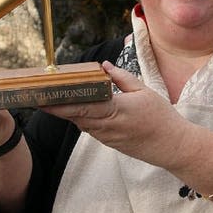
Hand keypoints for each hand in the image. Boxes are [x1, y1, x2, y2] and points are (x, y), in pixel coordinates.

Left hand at [41, 61, 190, 168]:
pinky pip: (90, 129)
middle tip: (39, 97)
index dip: (60, 103)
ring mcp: (108, 137)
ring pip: (81, 124)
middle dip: (56, 108)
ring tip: (53, 100)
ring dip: (68, 113)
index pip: (82, 106)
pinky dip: (81, 119)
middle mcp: (108, 126)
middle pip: (75, 116)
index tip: (44, 96)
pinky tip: (77, 109)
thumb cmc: (161, 117)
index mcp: (117, 109)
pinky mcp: (110, 143)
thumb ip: (121, 78)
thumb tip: (104, 66)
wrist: (172, 146)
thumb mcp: (144, 91)